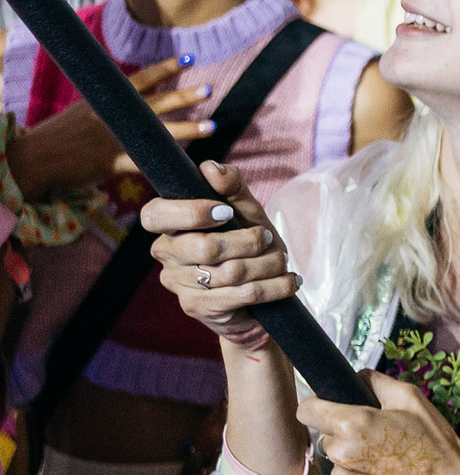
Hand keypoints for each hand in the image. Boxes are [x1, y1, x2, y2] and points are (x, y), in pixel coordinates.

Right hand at [7, 61, 212, 193]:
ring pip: (158, 132)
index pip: (141, 78)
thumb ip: (107, 106)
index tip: (190, 58)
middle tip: (210, 88)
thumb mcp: (82, 112)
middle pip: (156, 102)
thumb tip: (128, 100)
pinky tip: (186, 166)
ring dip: (187, 129)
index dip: (166, 68)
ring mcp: (113, 138)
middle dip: (184, 95)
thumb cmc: (56, 137)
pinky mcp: (111, 162)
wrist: (32, 159)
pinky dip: (164, 163)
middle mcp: (113, 115)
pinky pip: (145, 162)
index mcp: (106, 100)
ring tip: (213, 126)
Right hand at [146, 170, 291, 352]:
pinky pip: (240, 294)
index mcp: (170, 225)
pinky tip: (288, 282)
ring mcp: (178, 283)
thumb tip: (210, 167)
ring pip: (228, 272)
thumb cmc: (248, 243)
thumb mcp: (246, 211)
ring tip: (282, 262)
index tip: (226, 213)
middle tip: (269, 240)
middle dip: (250, 242)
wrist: (259, 294)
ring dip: (268, 264)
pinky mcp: (196, 307)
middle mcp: (166, 253)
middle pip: (204, 247)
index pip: (155, 214)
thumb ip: (231, 186)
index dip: (189, 213)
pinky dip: (273, 287)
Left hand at [301, 373, 459, 474]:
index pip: (307, 410)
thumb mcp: (414, 401)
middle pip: (327, 438)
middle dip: (345, 436)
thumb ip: (379, 383)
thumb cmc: (436, 446)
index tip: (331, 408)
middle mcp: (344, 453)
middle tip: (380, 438)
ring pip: (337, 464)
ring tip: (388, 462)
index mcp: (354, 423)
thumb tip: (358, 378)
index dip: (318, 406)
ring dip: (353, 462)